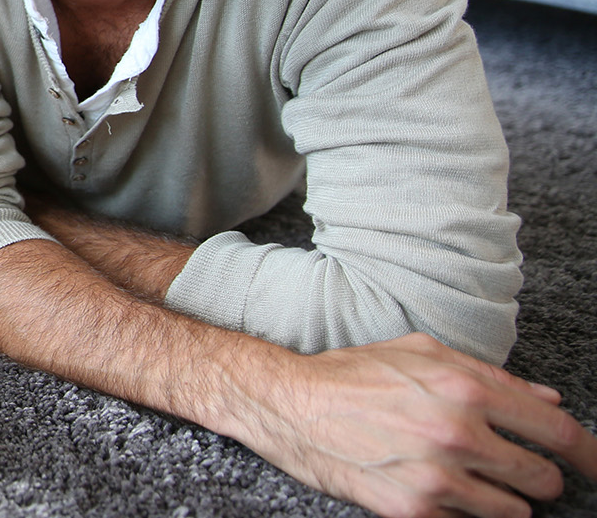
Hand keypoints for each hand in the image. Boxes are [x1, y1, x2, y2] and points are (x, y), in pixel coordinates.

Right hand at [238, 333, 596, 517]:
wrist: (289, 406)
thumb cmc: (352, 374)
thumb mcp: (422, 354)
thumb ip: (491, 375)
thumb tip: (547, 399)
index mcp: (466, 389)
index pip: (557, 431)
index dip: (589, 454)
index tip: (596, 465)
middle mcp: (457, 434)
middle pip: (542, 477)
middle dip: (539, 477)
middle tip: (521, 471)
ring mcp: (436, 477)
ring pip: (514, 510)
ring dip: (505, 499)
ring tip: (477, 481)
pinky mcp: (412, 509)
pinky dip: (465, 512)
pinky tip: (443, 491)